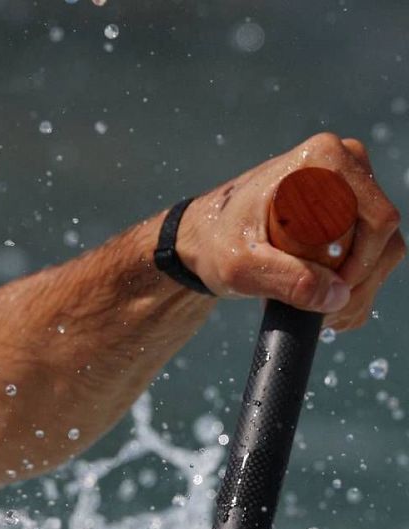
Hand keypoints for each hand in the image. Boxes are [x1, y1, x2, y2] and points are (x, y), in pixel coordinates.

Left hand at [176, 132, 404, 330]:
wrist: (205, 239)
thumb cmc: (216, 243)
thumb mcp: (240, 265)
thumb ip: (284, 280)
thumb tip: (337, 295)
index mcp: (324, 160)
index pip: (376, 221)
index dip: (358, 265)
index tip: (322, 292)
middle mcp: (346, 164)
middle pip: (382, 239)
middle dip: (352, 283)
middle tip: (311, 306)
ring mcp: (352, 185)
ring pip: (383, 251)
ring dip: (353, 290)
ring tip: (313, 308)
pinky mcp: (353, 209)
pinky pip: (373, 254)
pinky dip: (352, 287)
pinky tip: (321, 302)